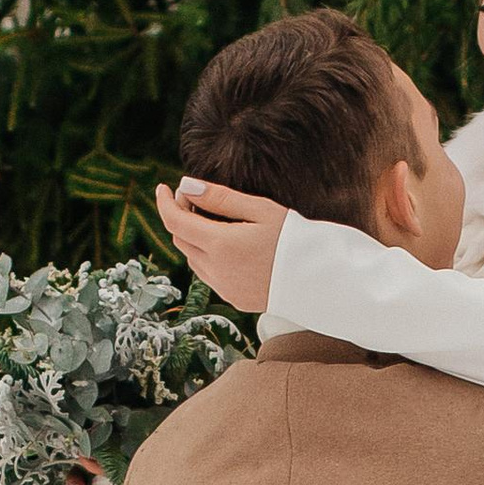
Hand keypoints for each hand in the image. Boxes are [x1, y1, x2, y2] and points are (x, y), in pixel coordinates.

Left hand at [156, 175, 288, 312]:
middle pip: (181, 240)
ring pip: (192, 258)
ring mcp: (224, 288)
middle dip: (181, 217)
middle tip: (196, 198)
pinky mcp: (233, 299)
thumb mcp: (260, 210)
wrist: (320, 278)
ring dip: (193, 238)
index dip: (165, 202)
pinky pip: (208, 274)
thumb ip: (220, 198)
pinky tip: (227, 245)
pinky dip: (207, 257)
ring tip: (213, 219)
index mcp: (221, 245)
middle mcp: (216, 270)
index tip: (163, 188)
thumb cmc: (294, 238)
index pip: (175, 222)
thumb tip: (187, 185)